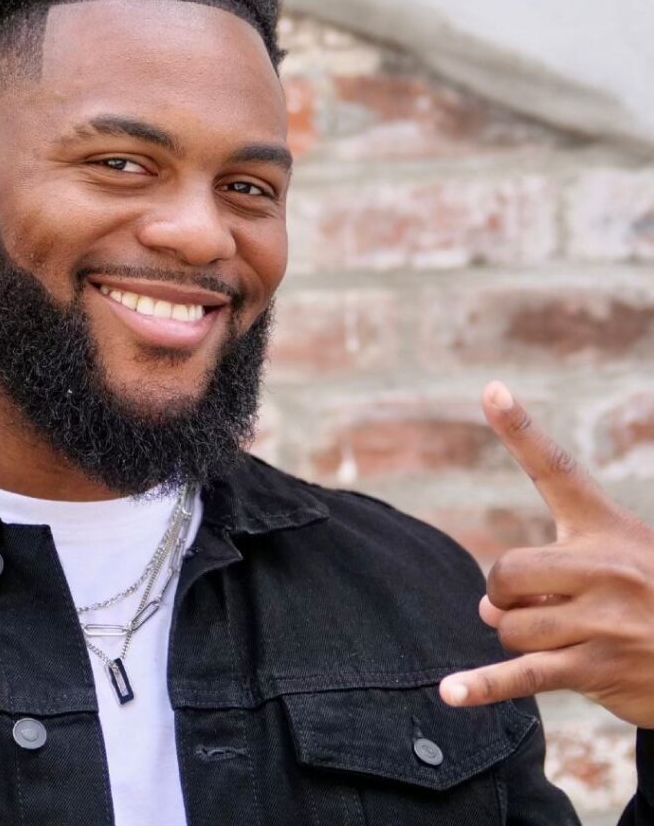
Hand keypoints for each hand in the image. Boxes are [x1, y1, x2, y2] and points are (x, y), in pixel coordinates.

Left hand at [439, 381, 653, 727]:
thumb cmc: (653, 597)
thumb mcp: (618, 562)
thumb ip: (546, 573)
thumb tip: (486, 612)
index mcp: (606, 527)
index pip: (556, 469)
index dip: (520, 428)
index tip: (491, 389)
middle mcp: (605, 567)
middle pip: (504, 572)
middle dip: (504, 594)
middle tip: (533, 605)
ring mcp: (603, 620)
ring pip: (510, 625)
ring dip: (516, 635)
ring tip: (557, 636)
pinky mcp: (597, 668)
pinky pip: (525, 675)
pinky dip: (483, 686)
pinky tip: (450, 693)